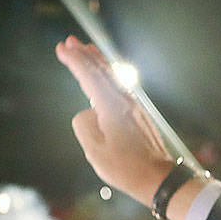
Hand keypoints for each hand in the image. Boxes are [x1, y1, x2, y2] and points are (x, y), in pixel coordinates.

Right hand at [56, 36, 175, 207]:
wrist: (158, 177)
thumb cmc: (126, 168)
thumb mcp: (95, 151)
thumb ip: (84, 126)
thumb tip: (88, 113)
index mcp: (112, 107)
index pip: (89, 76)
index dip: (74, 61)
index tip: (61, 48)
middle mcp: (125, 100)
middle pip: (102, 70)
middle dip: (85, 54)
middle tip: (70, 41)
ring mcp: (134, 106)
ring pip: (113, 76)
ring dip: (98, 62)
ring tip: (87, 49)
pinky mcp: (138, 113)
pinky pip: (119, 85)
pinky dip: (108, 75)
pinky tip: (105, 76)